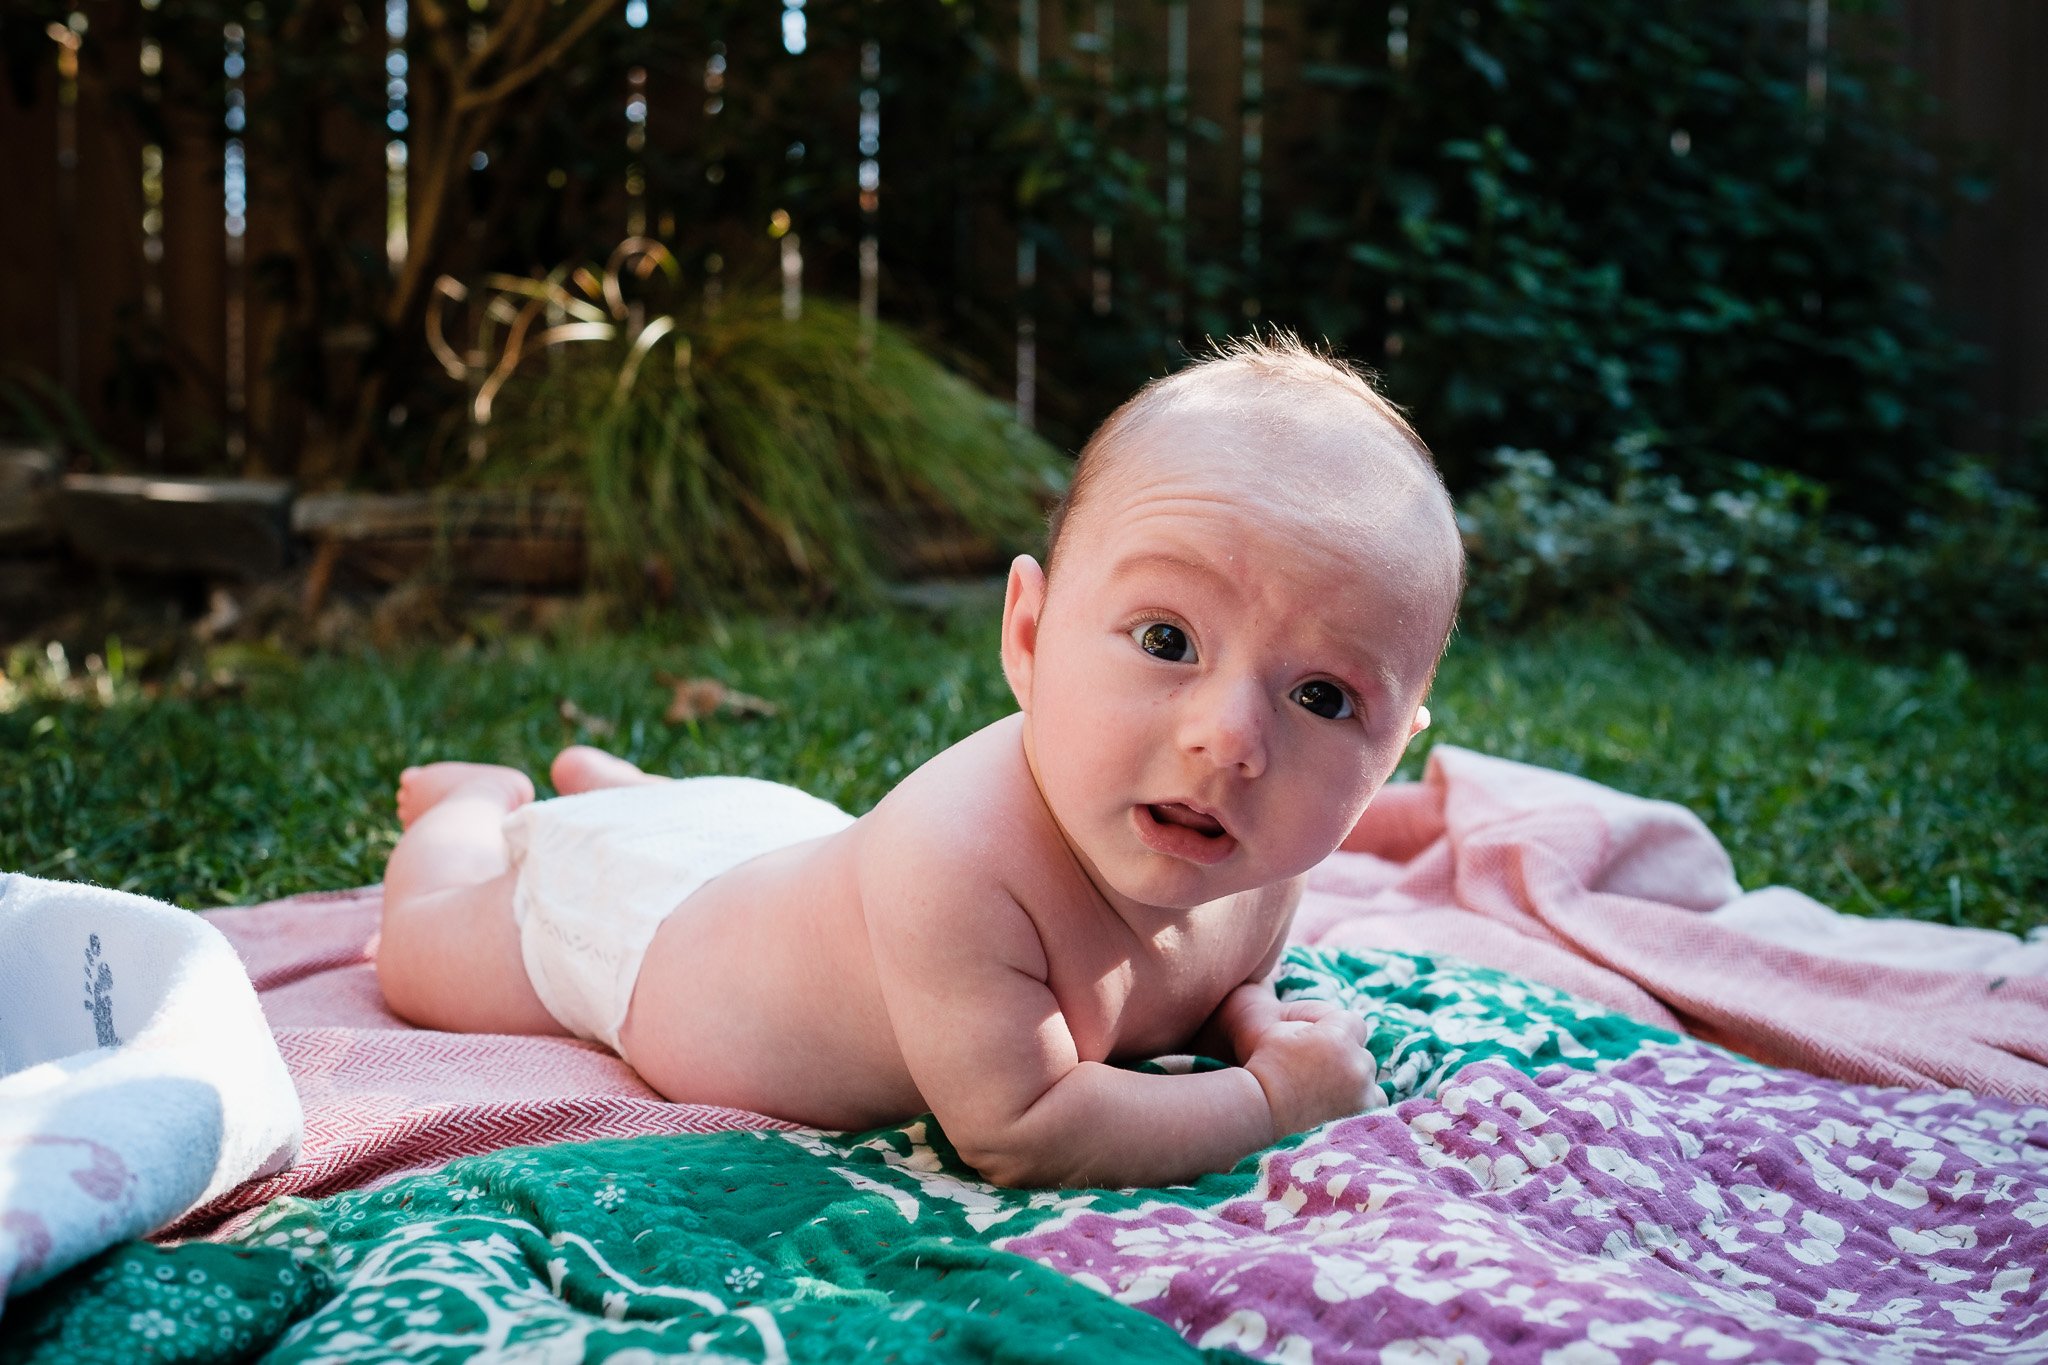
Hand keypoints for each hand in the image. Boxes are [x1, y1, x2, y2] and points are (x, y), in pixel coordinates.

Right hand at [1217, 985, 1375, 1140]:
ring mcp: (1363, 1096)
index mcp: (1339, 1038)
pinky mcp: (1361, 1119)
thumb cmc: (1263, 1066)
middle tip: (1316, 1071)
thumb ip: (1303, 1014)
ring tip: (1328, 1092)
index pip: (1353, 1022)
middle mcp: (1358, 1066)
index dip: (1336, 1030)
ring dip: (1355, 1082)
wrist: (1259, 1114)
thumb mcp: (1277, 1028)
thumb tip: (1298, 991)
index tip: (1318, 1042)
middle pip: (1362, 1053)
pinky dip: (1359, 1105)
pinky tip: (1337, 1108)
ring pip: (1370, 1081)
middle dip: (1345, 1058)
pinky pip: (1372, 1106)